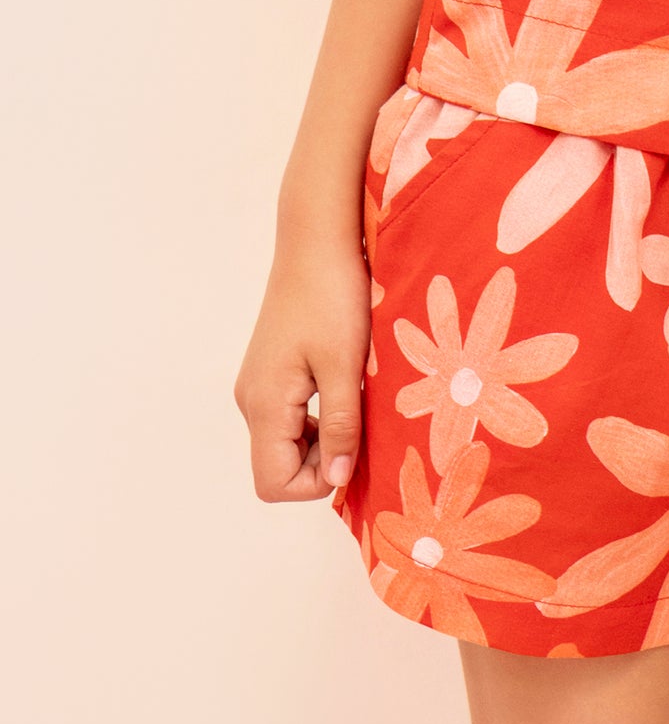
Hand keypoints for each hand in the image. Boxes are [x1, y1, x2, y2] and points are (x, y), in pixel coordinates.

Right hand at [234, 232, 372, 501]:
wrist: (316, 240)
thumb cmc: (332, 296)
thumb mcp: (345, 365)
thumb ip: (342, 426)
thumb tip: (338, 479)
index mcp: (265, 405)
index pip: (274, 483)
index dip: (316, 482)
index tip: (353, 450)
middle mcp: (252, 401)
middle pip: (278, 466)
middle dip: (322, 460)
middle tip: (361, 425)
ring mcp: (258, 385)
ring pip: (285, 442)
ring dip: (323, 437)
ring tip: (356, 402)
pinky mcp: (270, 370)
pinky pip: (289, 416)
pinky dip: (318, 416)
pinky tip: (344, 387)